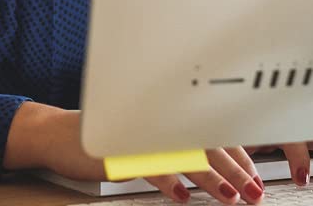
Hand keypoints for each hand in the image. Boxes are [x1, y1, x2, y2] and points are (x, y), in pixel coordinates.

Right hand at [4, 105, 267, 203]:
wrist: (57, 134)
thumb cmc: (104, 139)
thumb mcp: (145, 142)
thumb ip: (178, 147)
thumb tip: (219, 166)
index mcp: (167, 116)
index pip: (213, 132)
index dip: (239, 156)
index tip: (256, 177)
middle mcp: (156, 119)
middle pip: (206, 144)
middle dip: (235, 170)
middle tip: (254, 191)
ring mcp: (139, 133)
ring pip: (184, 154)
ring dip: (210, 177)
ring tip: (230, 196)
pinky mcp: (119, 148)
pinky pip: (148, 164)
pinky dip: (168, 180)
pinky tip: (182, 195)